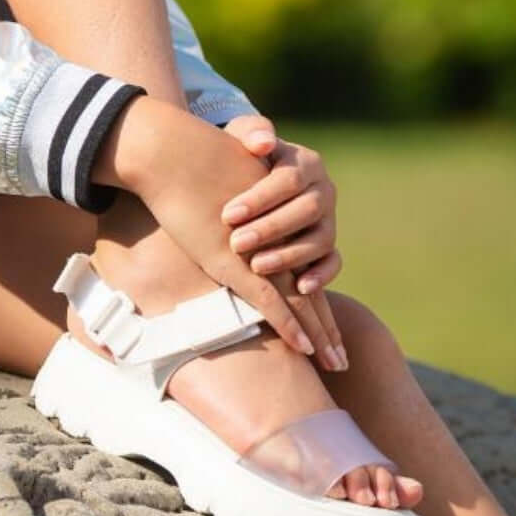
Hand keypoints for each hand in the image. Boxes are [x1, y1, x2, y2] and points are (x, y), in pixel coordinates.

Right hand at [116, 101, 343, 364]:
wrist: (174, 153)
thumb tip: (241, 201)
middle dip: (326, 328)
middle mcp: (276, 235)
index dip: (317, 298)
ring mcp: (258, 250)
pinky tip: (305, 347)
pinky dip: (289, 325)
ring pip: (299, 300)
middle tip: (341, 361)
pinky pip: (270, 300)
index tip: (332, 331)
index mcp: (277, 218)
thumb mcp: (229, 179)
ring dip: (318, 333)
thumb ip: (237, 199)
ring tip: (336, 363)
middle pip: (309, 288)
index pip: (306, 264)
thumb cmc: (193, 161)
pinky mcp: (236, 260)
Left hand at [221, 114, 341, 293]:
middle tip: (237, 243)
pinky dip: (322, 275)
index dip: (259, 199)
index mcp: (305, 162)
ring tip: (256, 267)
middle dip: (271, 229)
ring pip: (322, 239)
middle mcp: (324, 189)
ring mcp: (330, 219)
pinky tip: (299, 288)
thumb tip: (263, 142)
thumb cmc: (242, 157)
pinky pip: (334, 261)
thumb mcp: (243, 137)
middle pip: (307, 210)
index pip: (288, 180)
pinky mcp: (330, 244)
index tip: (227, 215)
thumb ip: (251, 132)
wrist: (251, 178)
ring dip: (290, 255)